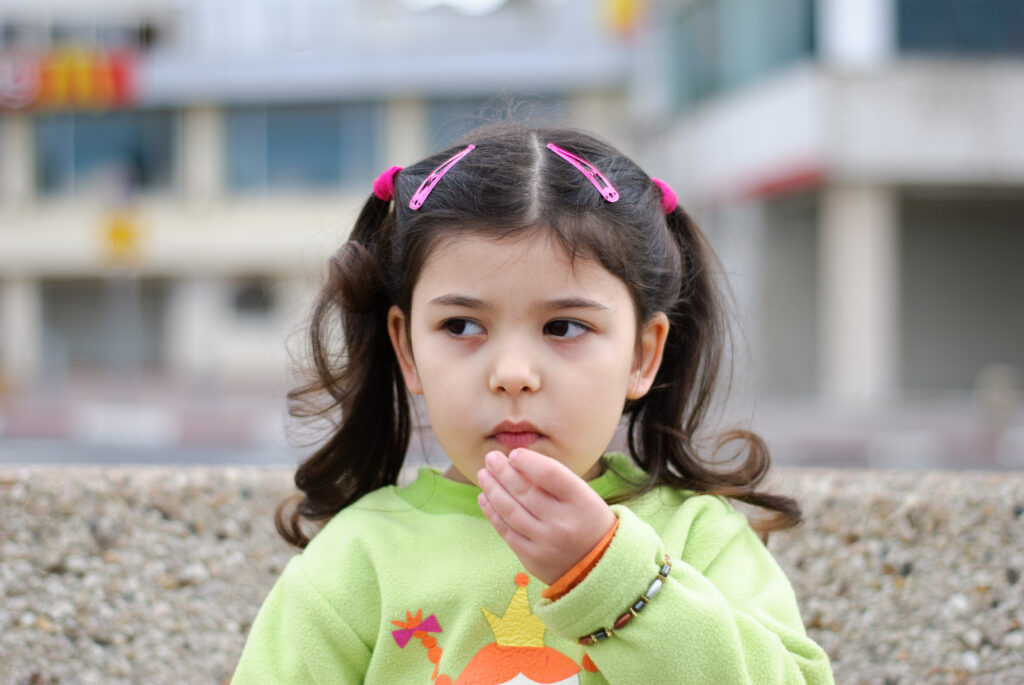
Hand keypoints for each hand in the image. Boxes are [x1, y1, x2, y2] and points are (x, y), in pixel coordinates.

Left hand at [477, 448, 615, 585]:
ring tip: (484, 474)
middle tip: (490, 458)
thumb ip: (555, 480)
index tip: (515, 454)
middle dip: (502, 471)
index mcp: (581, 501)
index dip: (528, 460)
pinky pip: (506, 531)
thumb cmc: (586, 520)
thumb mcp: (583, 496)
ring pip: (511, 510)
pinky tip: (484, 497)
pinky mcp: (532, 558)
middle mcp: (563, 522)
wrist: (598, 565)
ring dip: (493, 489)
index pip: (549, 473)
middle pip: (525, 491)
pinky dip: (492, 512)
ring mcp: (546, 542)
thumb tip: (516, 462)